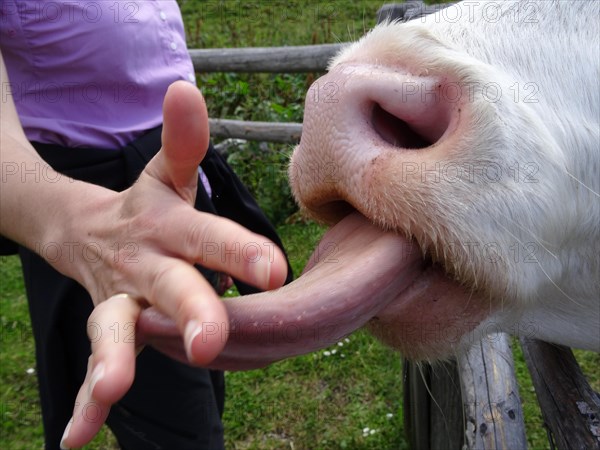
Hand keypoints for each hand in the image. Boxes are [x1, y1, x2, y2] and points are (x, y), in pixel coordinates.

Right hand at [59, 81, 287, 447]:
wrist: (87, 231)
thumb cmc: (149, 207)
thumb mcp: (168, 174)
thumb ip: (184, 141)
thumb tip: (186, 87)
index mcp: (171, 226)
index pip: (210, 236)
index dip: (239, 251)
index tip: (275, 271)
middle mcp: (146, 265)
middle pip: (169, 287)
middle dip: (190, 311)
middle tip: (211, 342)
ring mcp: (121, 300)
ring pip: (118, 330)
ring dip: (115, 360)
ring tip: (111, 391)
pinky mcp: (109, 326)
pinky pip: (97, 362)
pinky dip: (84, 400)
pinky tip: (73, 437)